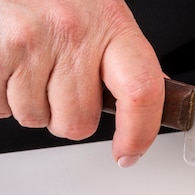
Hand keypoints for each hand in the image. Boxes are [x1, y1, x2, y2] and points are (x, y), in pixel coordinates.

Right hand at [0, 0, 163, 165]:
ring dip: (32, 105)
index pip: (142, 93)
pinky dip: (2, 98)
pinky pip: (1, 106)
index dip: (139, 134)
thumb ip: (127, 60)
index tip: (129, 153)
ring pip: (36, 118)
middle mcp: (75, 33)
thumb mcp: (107, 17)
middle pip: (78, 122)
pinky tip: (9, 68)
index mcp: (114, 26)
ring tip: (31, 68)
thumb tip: (156, 94)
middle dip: (67, 117)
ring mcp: (32, 40)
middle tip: (60, 86)